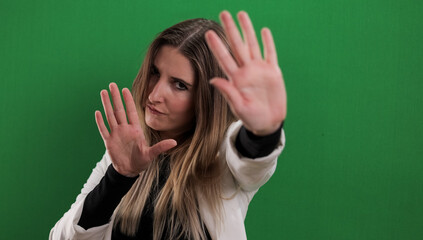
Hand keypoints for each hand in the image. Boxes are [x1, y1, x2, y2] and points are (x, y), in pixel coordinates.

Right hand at [95, 83, 176, 176]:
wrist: (130, 170)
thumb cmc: (142, 161)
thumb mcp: (151, 154)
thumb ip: (161, 147)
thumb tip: (174, 142)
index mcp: (135, 129)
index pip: (131, 111)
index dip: (128, 100)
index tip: (125, 89)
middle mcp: (125, 129)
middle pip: (119, 110)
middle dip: (115, 97)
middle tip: (112, 84)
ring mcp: (116, 134)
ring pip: (110, 116)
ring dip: (106, 105)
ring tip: (103, 93)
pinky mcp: (109, 142)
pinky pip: (104, 130)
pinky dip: (100, 122)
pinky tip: (97, 112)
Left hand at [206, 11, 286, 135]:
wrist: (269, 123)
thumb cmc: (251, 118)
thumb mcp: (238, 108)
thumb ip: (228, 92)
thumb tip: (212, 80)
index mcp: (236, 79)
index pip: (224, 58)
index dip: (217, 46)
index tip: (208, 33)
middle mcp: (246, 71)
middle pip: (237, 45)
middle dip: (231, 29)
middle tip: (223, 13)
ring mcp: (260, 70)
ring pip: (253, 45)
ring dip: (247, 30)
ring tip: (241, 14)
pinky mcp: (273, 72)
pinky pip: (270, 54)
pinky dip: (268, 42)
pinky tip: (264, 31)